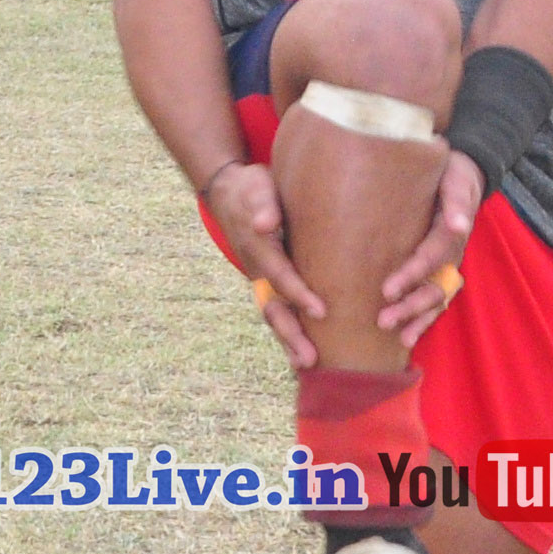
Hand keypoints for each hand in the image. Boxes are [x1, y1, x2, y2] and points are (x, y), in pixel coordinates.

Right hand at [201, 160, 327, 369]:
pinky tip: (302, 353)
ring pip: (274, 315)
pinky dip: (288, 333)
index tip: (322, 311)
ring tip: (306, 365)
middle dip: (291, 334)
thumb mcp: (256, 187)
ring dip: (288, 341)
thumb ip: (263, 204)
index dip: (299, 294)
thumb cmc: (252, 188)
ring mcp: (260, 280)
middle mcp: (257, 270)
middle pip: (273, 307)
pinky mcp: (268, 283)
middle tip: (310, 360)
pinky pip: (278, 311)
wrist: (230, 194)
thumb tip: (264, 222)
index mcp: (258, 248)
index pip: (281, 275)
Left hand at [374, 152, 480, 346]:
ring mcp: (447, 265)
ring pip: (436, 298)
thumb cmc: (451, 175)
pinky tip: (405, 338)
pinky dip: (423, 319)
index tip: (386, 290)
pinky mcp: (439, 270)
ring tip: (398, 337)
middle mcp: (452, 254)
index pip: (429, 257)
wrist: (462, 174)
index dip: (410, 275)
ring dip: (417, 319)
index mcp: (450, 232)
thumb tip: (459, 225)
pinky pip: (435, 299)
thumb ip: (457, 200)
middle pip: (434, 287)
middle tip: (383, 321)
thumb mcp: (457, 180)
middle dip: (410, 306)